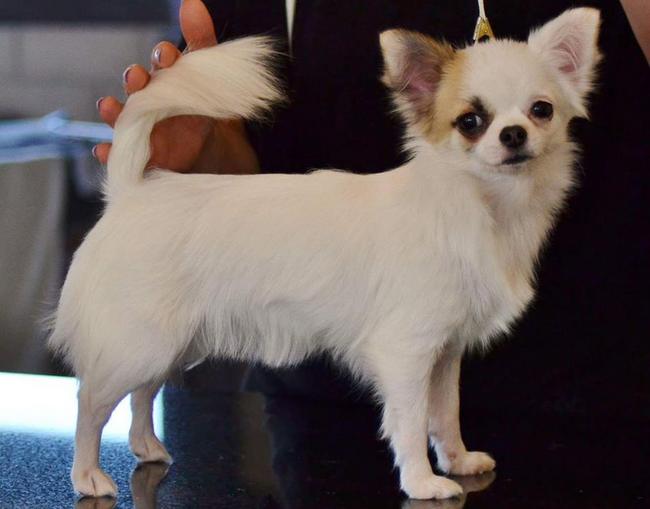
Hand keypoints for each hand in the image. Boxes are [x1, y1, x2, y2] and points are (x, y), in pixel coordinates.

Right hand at [94, 0, 258, 173]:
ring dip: (113, 112)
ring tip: (109, 107)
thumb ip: (202, 40)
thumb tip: (191, 2)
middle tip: (137, 77)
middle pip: (137, 87)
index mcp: (167, 78)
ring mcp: (142, 128)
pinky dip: (110, 153)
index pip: (162, 63)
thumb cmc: (203, 106)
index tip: (168, 55)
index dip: (163, 58)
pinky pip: (121, 155)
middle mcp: (149, 100)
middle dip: (135, 81)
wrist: (212, 151)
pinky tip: (105, 151)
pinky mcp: (141, 156)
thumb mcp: (209, 74)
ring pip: (122, 118)